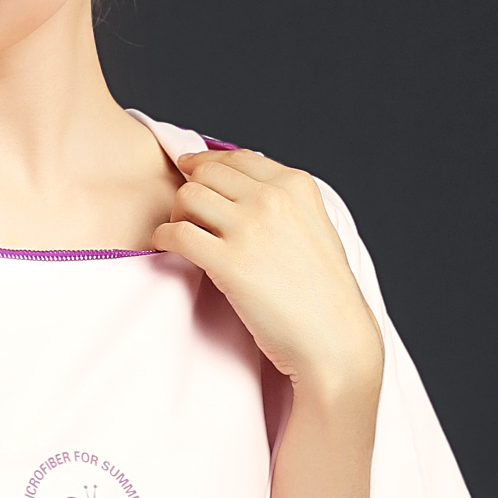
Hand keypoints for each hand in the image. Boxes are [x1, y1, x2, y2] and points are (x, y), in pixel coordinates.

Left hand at [151, 150, 384, 410]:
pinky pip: (177, 233)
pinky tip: (168, 249)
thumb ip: (285, 204)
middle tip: (187, 216)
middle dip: (191, 190)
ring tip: (182, 236)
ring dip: (176, 214)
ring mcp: (250, 228)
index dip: (207, 164)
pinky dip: (164, 238)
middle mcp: (273, 198)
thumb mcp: (315, 229)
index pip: (237, 158)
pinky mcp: (229, 262)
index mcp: (296, 185)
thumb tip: (242, 190)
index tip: (190, 173)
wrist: (333, 339)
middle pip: (206, 173)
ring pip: (187, 196)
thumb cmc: (324, 295)